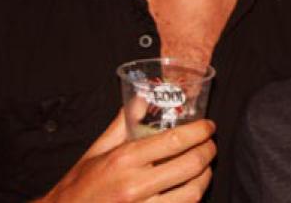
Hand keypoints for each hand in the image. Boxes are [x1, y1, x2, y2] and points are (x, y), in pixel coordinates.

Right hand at [38, 108, 215, 201]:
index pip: (175, 140)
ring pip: (192, 194)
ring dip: (205, 178)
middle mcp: (135, 186)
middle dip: (208, 152)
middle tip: (210, 145)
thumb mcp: (98, 150)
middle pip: (190, 165)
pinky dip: (191, 199)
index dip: (199, 131)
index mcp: (124, 160)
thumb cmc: (80, 185)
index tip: (208, 126)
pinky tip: (190, 190)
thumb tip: (142, 99)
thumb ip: (123, 123)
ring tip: (205, 168)